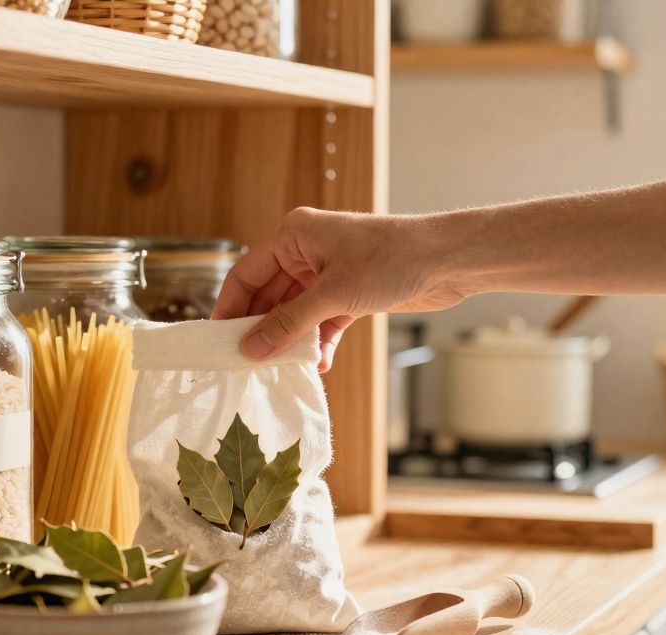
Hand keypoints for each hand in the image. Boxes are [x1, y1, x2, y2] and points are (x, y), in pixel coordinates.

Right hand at [212, 207, 466, 370]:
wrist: (449, 261)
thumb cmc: (391, 260)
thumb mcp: (333, 295)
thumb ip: (289, 323)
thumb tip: (250, 349)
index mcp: (293, 235)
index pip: (246, 274)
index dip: (229, 307)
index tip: (216, 340)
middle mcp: (306, 252)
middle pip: (268, 296)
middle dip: (261, 329)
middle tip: (245, 363)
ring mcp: (328, 274)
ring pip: (295, 313)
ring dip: (291, 340)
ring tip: (281, 368)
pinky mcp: (349, 294)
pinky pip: (321, 322)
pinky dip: (317, 342)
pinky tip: (318, 363)